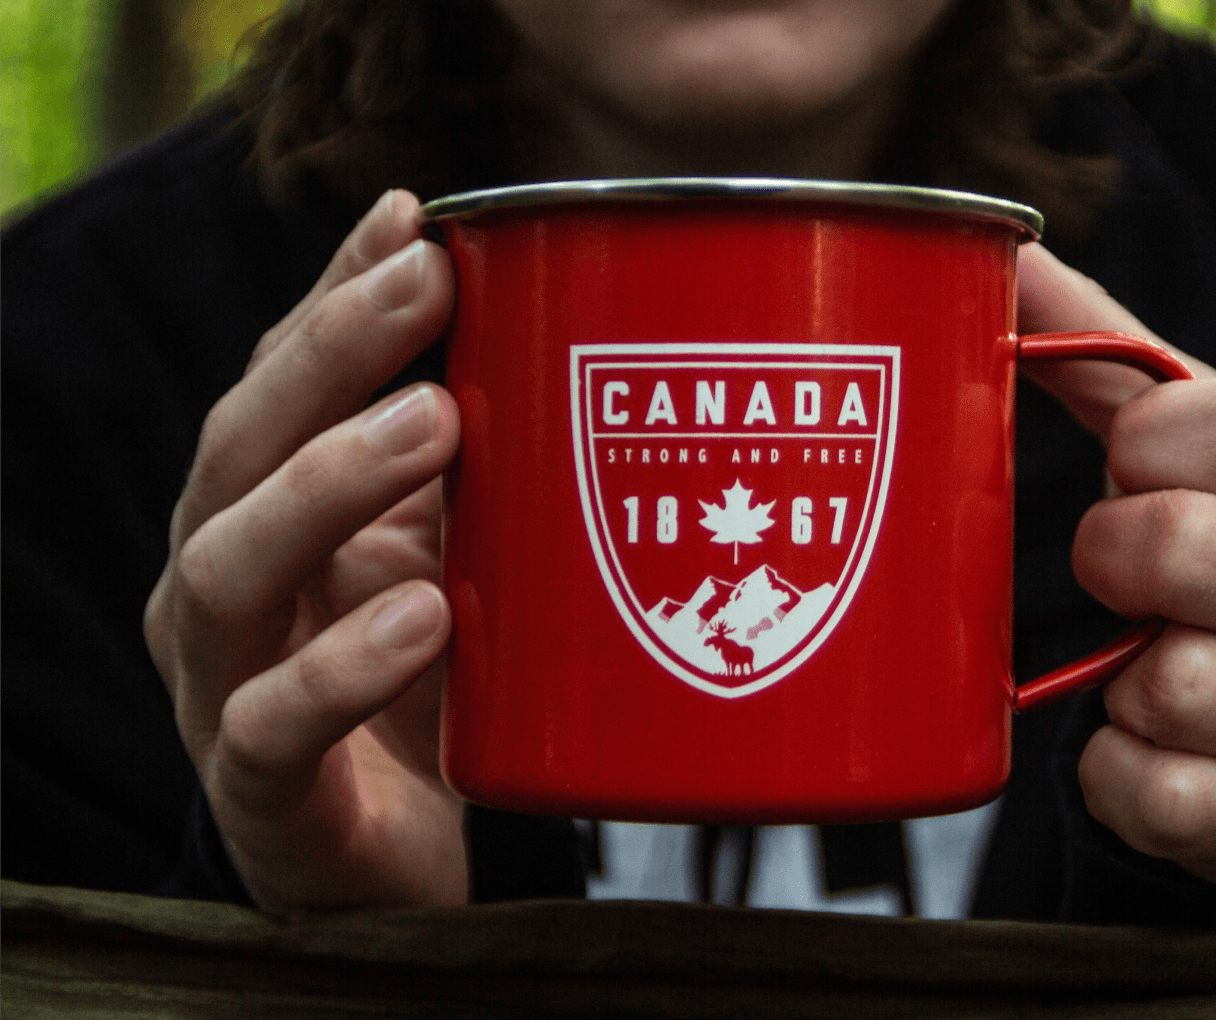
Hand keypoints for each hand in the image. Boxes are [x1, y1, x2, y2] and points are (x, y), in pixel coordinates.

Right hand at [143, 191, 467, 908]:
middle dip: (331, 356)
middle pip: (238, 449)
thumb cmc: (423, 682)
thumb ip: (471, 460)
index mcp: (256, 513)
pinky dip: (346, 666)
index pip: (275, 382)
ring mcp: (223, 687)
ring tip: (437, 424)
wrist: (396, 860)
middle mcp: (219, 583)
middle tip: (429, 287)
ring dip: (332, 483)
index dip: (334, 297)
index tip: (417, 219)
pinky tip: (423, 617)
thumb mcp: (446, 549)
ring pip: (233, 567)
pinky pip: (277, 725)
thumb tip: (566, 325)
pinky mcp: (261, 792)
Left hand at [1016, 244, 1215, 885]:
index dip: (1155, 441)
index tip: (1135, 458)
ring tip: (1148, 659)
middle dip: (1114, 555)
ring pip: (1173, 681)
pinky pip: (1154, 790)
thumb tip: (1003, 250)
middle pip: (1184, 547)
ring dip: (1120, 672)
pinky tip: (1144, 741)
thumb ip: (1108, 352)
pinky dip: (1115, 767)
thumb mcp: (1196, 449)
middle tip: (1121, 568)